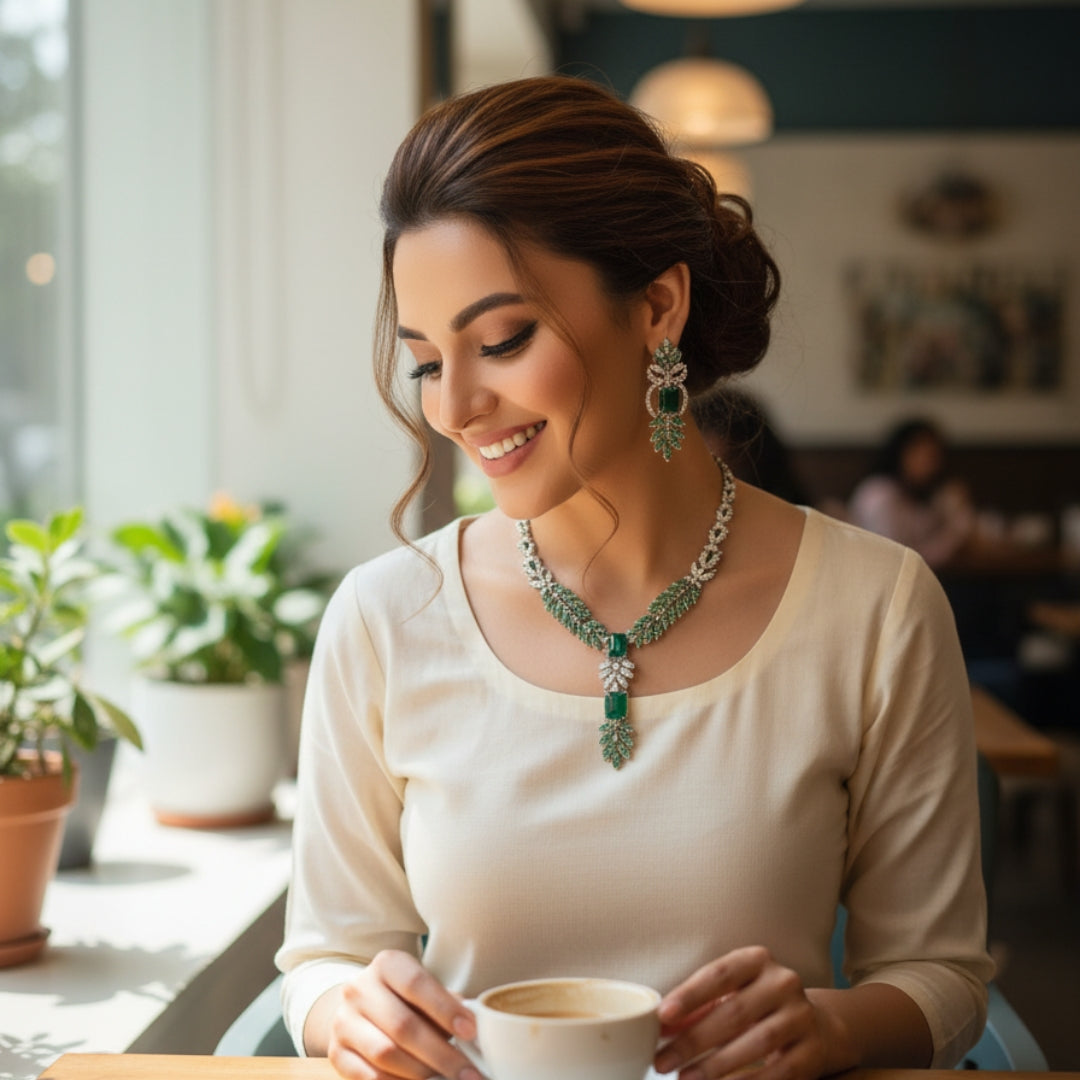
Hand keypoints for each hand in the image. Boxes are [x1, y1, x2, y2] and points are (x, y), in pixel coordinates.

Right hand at [327, 950, 479, 1079]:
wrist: (359, 1008)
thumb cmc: (404, 998)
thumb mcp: (423, 989)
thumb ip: (447, 1003)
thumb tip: (477, 1026)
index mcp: (386, 964)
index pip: (416, 983)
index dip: (445, 1008)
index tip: (471, 1032)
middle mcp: (359, 989)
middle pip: (403, 1026)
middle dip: (441, 1054)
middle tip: (469, 1073)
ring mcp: (344, 1022)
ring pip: (386, 1055)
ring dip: (422, 1073)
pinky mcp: (336, 1054)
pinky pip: (370, 1077)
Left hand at [653, 946, 829, 1079]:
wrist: (813, 1024)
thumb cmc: (755, 1005)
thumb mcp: (728, 995)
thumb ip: (695, 1008)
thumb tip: (661, 1026)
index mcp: (757, 960)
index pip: (719, 974)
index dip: (690, 995)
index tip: (663, 1016)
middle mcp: (783, 982)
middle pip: (734, 1013)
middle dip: (693, 1041)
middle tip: (662, 1061)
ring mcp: (801, 1016)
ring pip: (756, 1042)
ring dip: (716, 1066)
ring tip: (685, 1078)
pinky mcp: (812, 1051)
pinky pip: (778, 1072)